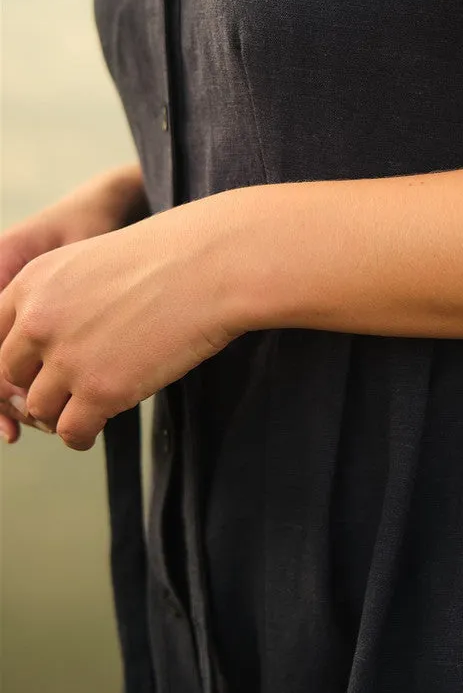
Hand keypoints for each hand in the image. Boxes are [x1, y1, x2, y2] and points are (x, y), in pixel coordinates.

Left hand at [0, 193, 243, 450]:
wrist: (212, 265)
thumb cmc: (168, 257)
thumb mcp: (93, 262)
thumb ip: (60, 300)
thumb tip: (49, 349)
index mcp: (32, 282)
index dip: (15, 360)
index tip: (37, 369)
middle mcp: (38, 321)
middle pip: (10, 376)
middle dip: (36, 387)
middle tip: (67, 391)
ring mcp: (67, 358)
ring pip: (38, 409)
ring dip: (61, 413)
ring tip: (88, 409)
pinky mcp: (100, 391)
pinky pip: (71, 431)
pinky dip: (81, 435)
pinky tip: (99, 425)